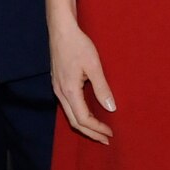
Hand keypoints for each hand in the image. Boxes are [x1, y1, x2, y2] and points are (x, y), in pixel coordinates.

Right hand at [50, 21, 115, 144]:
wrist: (61, 30)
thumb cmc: (78, 45)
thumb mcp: (94, 66)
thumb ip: (102, 88)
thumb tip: (111, 108)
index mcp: (69, 91)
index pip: (83, 119)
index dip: (97, 128)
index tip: (110, 132)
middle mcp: (60, 93)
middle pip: (74, 122)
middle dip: (91, 133)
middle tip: (106, 139)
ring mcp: (57, 88)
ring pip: (70, 115)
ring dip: (85, 125)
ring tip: (99, 130)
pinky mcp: (58, 83)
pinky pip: (68, 106)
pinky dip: (79, 114)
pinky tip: (89, 113)